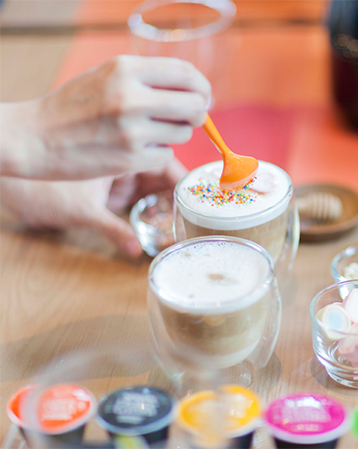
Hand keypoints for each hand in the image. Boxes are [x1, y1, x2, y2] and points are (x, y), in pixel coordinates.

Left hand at [0, 158, 186, 256]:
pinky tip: (164, 224)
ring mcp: (119, 170)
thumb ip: (112, 230)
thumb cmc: (42, 188)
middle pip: (165, 173)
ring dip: (168, 202)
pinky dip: (154, 206)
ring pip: (155, 184)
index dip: (184, 182)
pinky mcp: (113, 184)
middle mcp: (123, 158)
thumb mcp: (81, 211)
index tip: (201, 200)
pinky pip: (142, 192)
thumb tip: (138, 250)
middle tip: (196, 218)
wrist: (15, 177)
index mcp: (122, 152)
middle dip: (180, 194)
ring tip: (182, 225)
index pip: (165, 160)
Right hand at [1, 55, 208, 179]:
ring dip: (173, 135)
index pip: (187, 74)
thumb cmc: (75, 105)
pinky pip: (166, 155)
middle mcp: (131, 97)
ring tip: (143, 132)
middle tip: (187, 118)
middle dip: (198, 113)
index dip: (202, 87)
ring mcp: (132, 130)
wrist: (34, 137)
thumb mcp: (108, 76)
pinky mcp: (132, 158)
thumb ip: (150, 79)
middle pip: (195, 106)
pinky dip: (156, 154)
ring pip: (183, 133)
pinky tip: (131, 149)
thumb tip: (199, 93)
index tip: (202, 96)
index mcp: (126, 70)